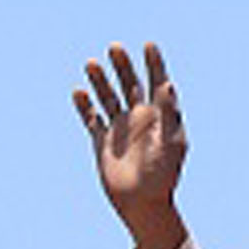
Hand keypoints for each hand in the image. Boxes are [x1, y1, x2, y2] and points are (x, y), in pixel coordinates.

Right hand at [75, 41, 190, 248]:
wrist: (142, 203)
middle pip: (129, 84)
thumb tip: (168, 84)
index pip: (157, 83)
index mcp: (160, 118)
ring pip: (108, 97)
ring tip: (92, 63)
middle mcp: (139, 119)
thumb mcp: (170, 142)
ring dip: (100, 80)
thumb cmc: (162, 175)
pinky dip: (84, 105)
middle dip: (123, 66)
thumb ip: (168, 113)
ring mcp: (119, 129)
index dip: (154, 64)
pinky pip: (90, 118)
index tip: (149, 45)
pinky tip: (78, 91)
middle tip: (115, 48)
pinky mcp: (101, 141)